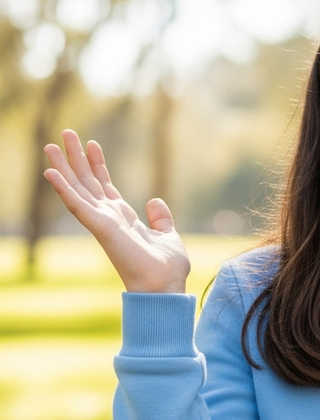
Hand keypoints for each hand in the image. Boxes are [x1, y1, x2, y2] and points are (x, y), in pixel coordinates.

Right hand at [44, 129, 190, 292]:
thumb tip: (155, 201)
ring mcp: (102, 222)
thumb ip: (160, 219)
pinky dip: (64, 188)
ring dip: (63, 167)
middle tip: (66, 133)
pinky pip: (77, 205)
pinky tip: (51, 172)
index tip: (92, 144)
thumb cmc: (167, 268)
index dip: (97, 165)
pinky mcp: (100, 228)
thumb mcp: (168, 235)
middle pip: (87, 183)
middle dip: (76, 159)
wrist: (165, 286)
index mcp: (123, 219)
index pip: (105, 187)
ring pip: (77, 189)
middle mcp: (109, 218)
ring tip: (51, 144)